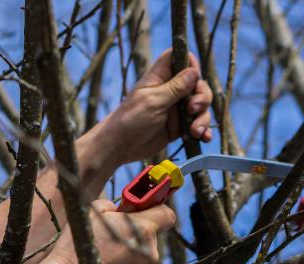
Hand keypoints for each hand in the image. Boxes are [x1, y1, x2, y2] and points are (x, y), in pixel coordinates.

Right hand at [47, 199, 175, 263]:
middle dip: (134, 237)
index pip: (166, 214)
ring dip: (129, 259)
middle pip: (150, 240)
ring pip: (142, 261)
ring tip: (104, 262)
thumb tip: (117, 210)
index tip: (144, 212)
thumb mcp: (91, 213)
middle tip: (111, 240)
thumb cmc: (76, 247)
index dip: (156, 211)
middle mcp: (150, 253)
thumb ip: (112, 207)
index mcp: (142, 229)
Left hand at [99, 49, 212, 164]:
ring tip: (196, 131)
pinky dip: (202, 129)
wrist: (118, 147)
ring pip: (200, 104)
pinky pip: (197, 123)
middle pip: (197, 83)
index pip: (178, 57)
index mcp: (159, 78)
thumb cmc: (130, 120)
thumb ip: (174, 88)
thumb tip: (194, 72)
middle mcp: (169, 90)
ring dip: (203, 116)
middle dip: (202, 95)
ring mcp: (175, 108)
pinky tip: (204, 138)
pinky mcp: (178, 125)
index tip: (193, 77)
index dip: (190, 62)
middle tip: (193, 109)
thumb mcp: (153, 101)